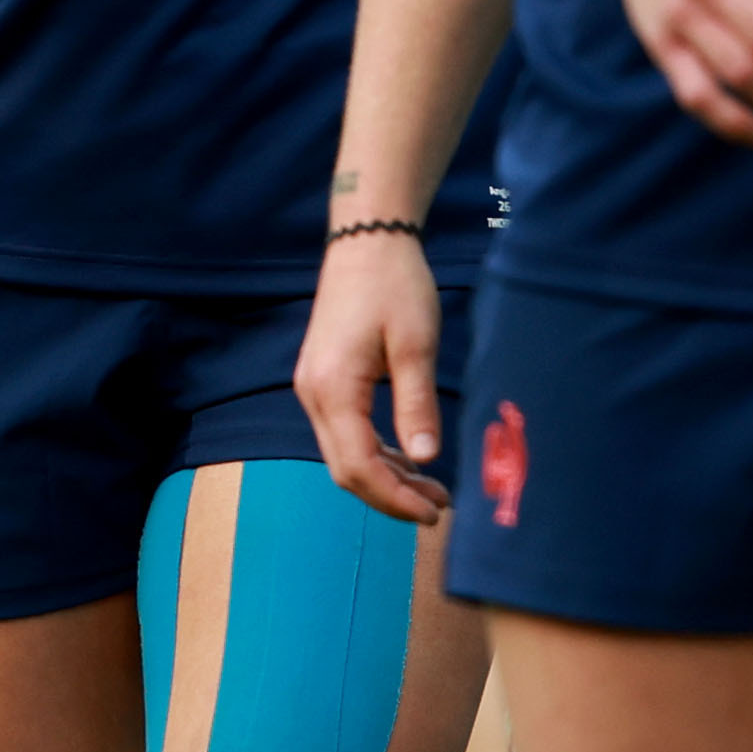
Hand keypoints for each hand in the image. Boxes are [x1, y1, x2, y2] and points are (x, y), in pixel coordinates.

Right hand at [293, 226, 448, 524]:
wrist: (367, 240)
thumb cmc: (395, 285)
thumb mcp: (416, 345)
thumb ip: (417, 405)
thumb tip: (425, 459)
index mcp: (334, 388)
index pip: (358, 466)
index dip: (395, 498)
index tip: (434, 511)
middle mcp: (314, 393)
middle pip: (345, 469)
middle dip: (390, 495)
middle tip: (438, 505)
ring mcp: (314, 387)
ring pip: (343, 454)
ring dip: (384, 477)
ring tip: (431, 487)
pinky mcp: (323, 380)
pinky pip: (344, 433)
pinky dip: (375, 453)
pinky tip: (408, 456)